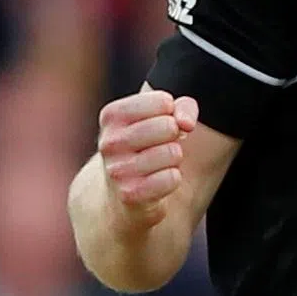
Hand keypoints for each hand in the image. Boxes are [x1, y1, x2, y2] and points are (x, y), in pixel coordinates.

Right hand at [98, 89, 198, 229]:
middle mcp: (109, 142)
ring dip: (173, 158)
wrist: (120, 189)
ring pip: (173, 153)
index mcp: (112, 116)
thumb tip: (186, 124)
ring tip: (157, 163)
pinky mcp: (130, 194)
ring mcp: (117, 170)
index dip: (171, 112)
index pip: (163, 101)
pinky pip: (172, 178)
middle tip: (160, 145)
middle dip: (174, 135)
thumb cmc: (147, 143)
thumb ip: (183, 107)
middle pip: (169, 126)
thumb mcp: (162, 116)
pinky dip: (173, 179)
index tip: (159, 121)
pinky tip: (156, 180)